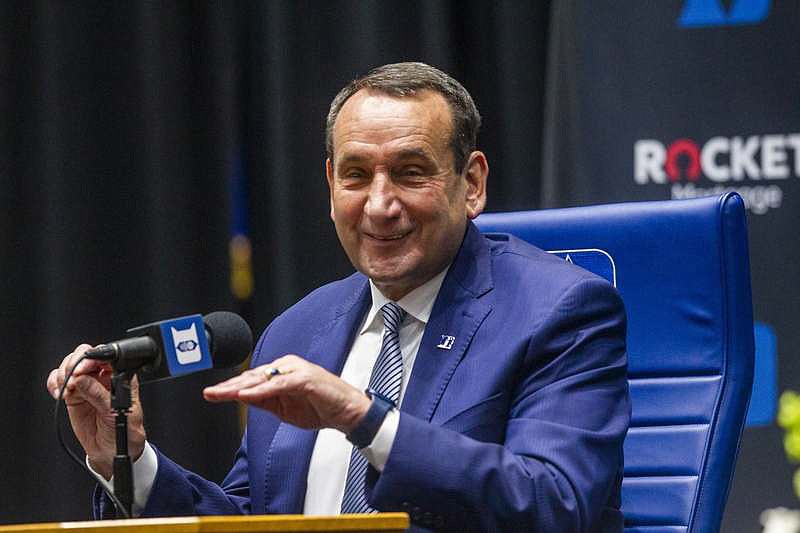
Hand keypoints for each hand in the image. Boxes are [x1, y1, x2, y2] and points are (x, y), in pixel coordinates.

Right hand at [46, 344, 145, 478]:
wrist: (112, 451)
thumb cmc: (124, 431)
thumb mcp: (117, 414)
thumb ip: (99, 395)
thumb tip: (82, 379)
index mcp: (120, 376)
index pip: (107, 357)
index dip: (93, 358)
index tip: (82, 369)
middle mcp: (103, 376)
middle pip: (85, 355)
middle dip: (74, 363)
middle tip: (71, 379)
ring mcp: (87, 384)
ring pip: (69, 365)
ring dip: (62, 374)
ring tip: (66, 391)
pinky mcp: (73, 394)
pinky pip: (58, 380)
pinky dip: (54, 383)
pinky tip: (59, 393)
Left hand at [203, 354, 370, 433]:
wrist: (346, 412)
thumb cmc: (319, 408)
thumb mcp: (285, 409)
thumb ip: (265, 402)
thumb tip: (243, 400)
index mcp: (281, 372)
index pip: (252, 380)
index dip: (231, 388)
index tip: (212, 394)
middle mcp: (286, 367)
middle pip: (252, 377)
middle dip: (230, 386)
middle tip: (209, 393)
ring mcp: (295, 371)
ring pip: (262, 379)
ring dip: (241, 388)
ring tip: (222, 394)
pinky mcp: (304, 379)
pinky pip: (277, 386)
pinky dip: (261, 391)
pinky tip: (246, 396)